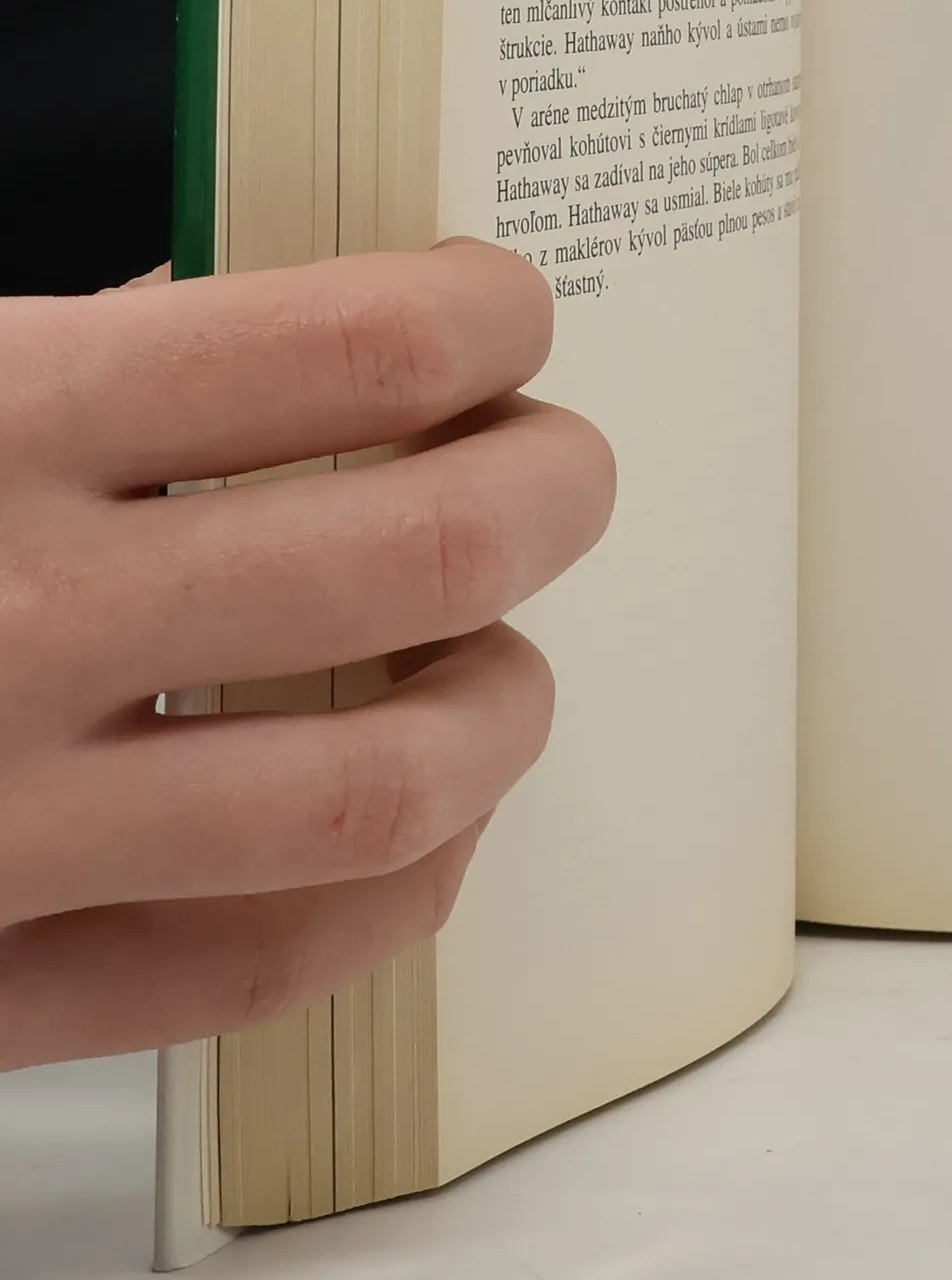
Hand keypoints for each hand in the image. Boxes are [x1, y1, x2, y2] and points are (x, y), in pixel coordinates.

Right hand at [0, 241, 614, 1067]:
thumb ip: (62, 355)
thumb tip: (277, 342)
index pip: (350, 350)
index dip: (481, 316)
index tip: (502, 315)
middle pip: (422, 557)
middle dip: (551, 491)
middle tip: (562, 469)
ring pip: (386, 788)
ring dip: (504, 707)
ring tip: (503, 654)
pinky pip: (267, 963)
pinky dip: (398, 888)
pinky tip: (418, 822)